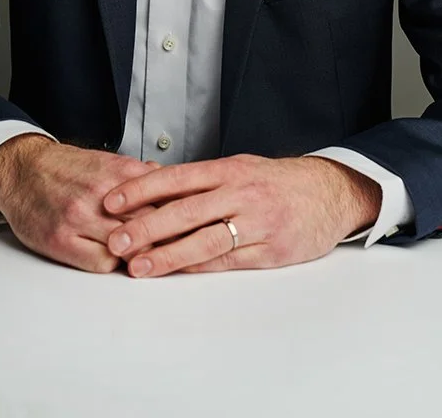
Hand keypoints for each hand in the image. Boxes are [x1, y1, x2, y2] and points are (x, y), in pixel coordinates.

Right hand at [0, 134, 162, 271]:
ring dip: (137, 255)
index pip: (164, 202)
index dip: (177, 219)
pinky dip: (112, 264)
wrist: (23, 169)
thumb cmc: (67, 169)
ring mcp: (79, 218)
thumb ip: (139, 175)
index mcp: (118, 172)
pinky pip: (102, 264)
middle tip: (171, 250)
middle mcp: (101, 194)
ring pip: (128, 248)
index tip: (187, 230)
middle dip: (162, 241)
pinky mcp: (61, 240)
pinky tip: (111, 257)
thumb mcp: (107, 161)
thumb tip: (170, 184)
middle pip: (150, 226)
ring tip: (141, 256)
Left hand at [101, 153, 382, 276]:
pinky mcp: (271, 250)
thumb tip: (153, 189)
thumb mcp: (240, 168)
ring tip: (138, 266)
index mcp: (229, 169)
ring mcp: (257, 223)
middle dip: (147, 227)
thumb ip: (202, 181)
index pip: (178, 177)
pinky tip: (177, 272)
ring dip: (168, 255)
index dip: (142, 189)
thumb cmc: (276, 181)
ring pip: (205, 240)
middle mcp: (240, 193)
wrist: (329, 192)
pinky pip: (229, 261)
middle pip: (186, 210)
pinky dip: (200, 267)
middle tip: (115, 241)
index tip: (112, 201)